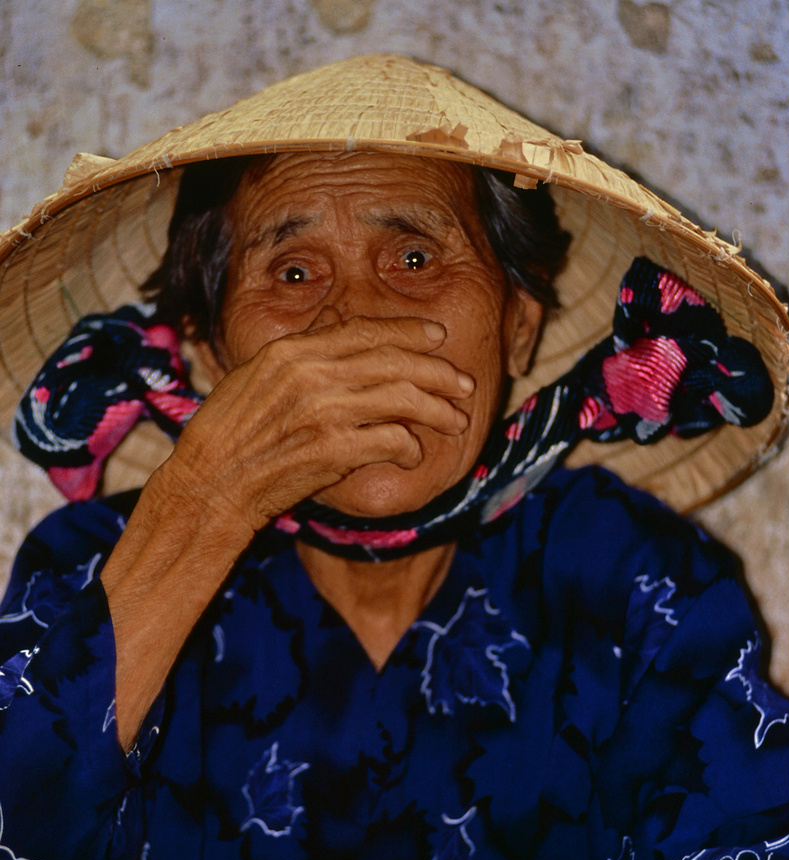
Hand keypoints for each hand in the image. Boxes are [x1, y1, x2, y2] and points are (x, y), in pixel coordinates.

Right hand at [165, 314, 473, 531]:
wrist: (209, 484)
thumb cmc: (228, 435)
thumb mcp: (254, 378)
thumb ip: (299, 356)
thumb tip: (335, 331)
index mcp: (291, 351)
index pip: (366, 331)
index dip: (409, 331)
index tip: (438, 336)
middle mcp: (311, 373)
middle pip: (395, 361)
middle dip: (439, 372)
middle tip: (464, 385)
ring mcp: (323, 411)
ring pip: (403, 398)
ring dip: (438, 410)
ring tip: (456, 421)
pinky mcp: (333, 450)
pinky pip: (392, 439)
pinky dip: (410, 447)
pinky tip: (413, 455)